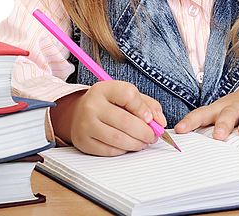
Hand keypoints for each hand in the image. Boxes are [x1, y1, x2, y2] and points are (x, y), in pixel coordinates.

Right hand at [51, 81, 166, 155]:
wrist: (78, 113)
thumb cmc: (108, 103)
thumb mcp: (125, 95)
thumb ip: (146, 104)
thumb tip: (160, 122)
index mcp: (104, 89)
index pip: (128, 95)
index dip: (143, 109)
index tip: (150, 118)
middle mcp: (92, 105)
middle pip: (125, 121)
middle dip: (145, 132)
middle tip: (153, 136)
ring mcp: (85, 125)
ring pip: (118, 139)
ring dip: (137, 144)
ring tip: (143, 142)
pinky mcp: (83, 142)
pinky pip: (109, 151)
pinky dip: (124, 150)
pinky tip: (128, 146)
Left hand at [174, 86, 238, 139]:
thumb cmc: (231, 110)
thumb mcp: (217, 115)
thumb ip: (202, 126)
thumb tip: (177, 141)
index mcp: (217, 109)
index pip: (201, 114)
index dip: (190, 122)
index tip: (179, 130)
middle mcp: (233, 107)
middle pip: (226, 115)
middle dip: (222, 125)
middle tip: (218, 137)